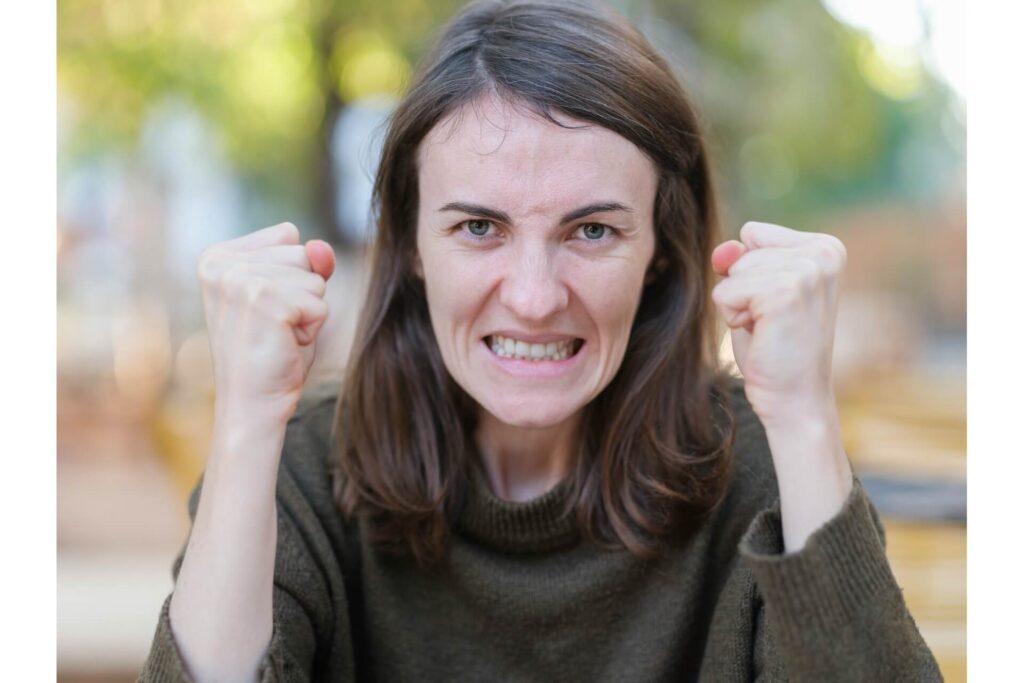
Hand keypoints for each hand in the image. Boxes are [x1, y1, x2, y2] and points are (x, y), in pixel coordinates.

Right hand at [197, 222, 335, 421]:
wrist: (252, 403)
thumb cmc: (269, 352)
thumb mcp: (289, 295)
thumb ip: (308, 263)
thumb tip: (322, 247)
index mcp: (216, 256)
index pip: (288, 238)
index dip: (291, 277)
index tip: (265, 309)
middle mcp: (222, 264)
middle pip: (302, 255)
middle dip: (301, 293)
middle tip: (273, 327)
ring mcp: (241, 281)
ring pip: (315, 279)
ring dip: (307, 312)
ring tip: (277, 336)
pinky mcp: (267, 302)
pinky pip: (320, 304)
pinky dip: (312, 329)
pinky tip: (285, 344)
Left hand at [712, 222, 851, 550]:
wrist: (795, 400)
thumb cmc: (776, 347)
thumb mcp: (756, 291)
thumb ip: (739, 259)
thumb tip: (724, 250)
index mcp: (825, 247)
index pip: (753, 233)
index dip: (750, 272)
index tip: (777, 305)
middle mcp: (823, 253)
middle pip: (741, 250)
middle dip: (743, 289)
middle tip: (772, 323)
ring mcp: (807, 271)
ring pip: (732, 271)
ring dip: (738, 305)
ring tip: (769, 329)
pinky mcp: (784, 292)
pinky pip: (725, 292)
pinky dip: (733, 317)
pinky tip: (763, 336)